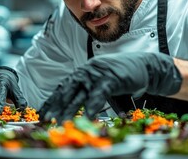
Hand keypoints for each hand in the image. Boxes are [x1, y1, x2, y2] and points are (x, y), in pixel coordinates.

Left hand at [39, 52, 181, 121]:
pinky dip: (93, 107)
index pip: (64, 87)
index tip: (43, 112)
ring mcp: (98, 74)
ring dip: (70, 110)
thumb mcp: (102, 82)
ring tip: (62, 122)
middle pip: (68, 91)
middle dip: (56, 107)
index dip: (53, 100)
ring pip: (81, 95)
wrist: (144, 65)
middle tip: (46, 120)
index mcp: (83, 72)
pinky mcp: (111, 79)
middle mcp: (87, 72)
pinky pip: (99, 95)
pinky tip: (87, 117)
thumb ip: (90, 92)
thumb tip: (80, 108)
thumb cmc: (122, 75)